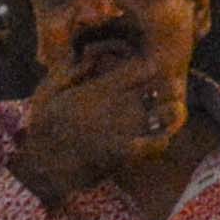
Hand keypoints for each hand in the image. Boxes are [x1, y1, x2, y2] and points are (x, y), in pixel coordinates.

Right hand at [6, 52, 183, 203]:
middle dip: (167, 88)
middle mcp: (116, 105)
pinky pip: (155, 144)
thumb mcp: (49, 89)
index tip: (155, 68)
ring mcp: (123, 128)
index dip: (150, 67)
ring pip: (162, 114)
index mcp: (100, 88)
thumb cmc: (43, 127)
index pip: (137, 68)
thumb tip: (90, 56)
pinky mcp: (125, 151)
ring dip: (171, 113)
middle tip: (173, 89)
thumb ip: (70, 70)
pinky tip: (163, 138)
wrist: (43, 164)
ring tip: (176, 111)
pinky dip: (162, 140)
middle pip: (155, 89)